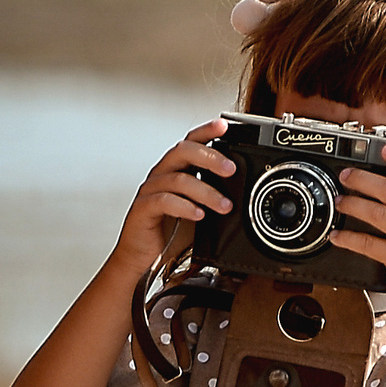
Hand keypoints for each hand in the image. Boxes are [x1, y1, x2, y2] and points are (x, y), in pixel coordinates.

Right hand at [110, 120, 234, 274]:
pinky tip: (199, 215)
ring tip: (224, 206)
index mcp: (175, 170)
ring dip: (206, 191)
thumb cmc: (170, 234)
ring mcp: (150, 190)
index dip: (206, 131)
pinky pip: (164, 201)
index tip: (225, 126)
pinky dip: (184, 207)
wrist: (144, 260)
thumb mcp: (201, 212)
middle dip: (210, 157)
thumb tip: (243, 194)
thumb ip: (214, 198)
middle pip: (183, 152)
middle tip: (231, 170)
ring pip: (178, 179)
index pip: (190, 142)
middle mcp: (162, 175)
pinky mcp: (143, 209)